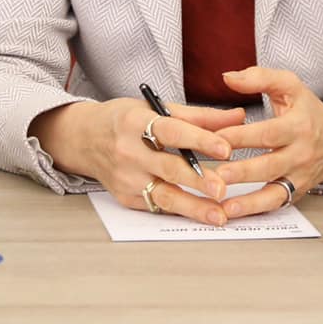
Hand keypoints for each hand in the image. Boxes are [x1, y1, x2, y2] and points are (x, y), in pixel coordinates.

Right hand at [29, 98, 241, 224]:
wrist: (83, 139)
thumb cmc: (124, 120)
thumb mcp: (156, 108)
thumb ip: (199, 116)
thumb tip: (238, 117)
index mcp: (135, 122)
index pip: (171, 131)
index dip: (199, 140)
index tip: (226, 148)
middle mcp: (128, 152)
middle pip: (167, 168)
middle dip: (197, 180)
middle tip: (222, 189)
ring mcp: (125, 178)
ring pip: (163, 196)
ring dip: (193, 207)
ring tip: (218, 215)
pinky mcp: (126, 198)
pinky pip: (157, 206)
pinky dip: (181, 211)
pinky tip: (201, 215)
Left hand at [210, 66, 322, 217]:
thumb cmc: (309, 112)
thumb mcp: (290, 86)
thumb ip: (260, 78)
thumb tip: (228, 77)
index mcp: (298, 126)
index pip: (268, 133)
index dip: (242, 136)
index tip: (216, 138)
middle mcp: (301, 154)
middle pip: (270, 165)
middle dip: (242, 172)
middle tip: (216, 176)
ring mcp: (299, 176)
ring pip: (274, 192)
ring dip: (248, 201)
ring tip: (223, 205)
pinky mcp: (296, 192)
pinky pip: (275, 204)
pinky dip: (255, 210)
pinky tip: (233, 212)